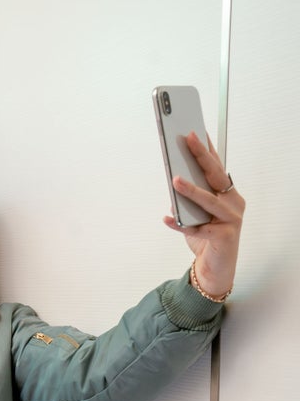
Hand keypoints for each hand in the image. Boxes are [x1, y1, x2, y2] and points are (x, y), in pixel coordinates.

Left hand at [163, 131, 244, 297]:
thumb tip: (173, 183)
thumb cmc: (206, 238)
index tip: (196, 130)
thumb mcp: (194, 215)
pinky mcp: (225, 236)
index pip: (216, 166)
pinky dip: (181, 224)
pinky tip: (167, 219)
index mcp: (227, 193)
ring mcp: (231, 219)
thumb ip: (186, 200)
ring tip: (175, 180)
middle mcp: (233, 202)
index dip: (207, 148)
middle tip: (188, 138)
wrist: (214, 269)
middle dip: (201, 155)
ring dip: (191, 190)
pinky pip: (199, 228)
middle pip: (216, 175)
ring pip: (210, 200)